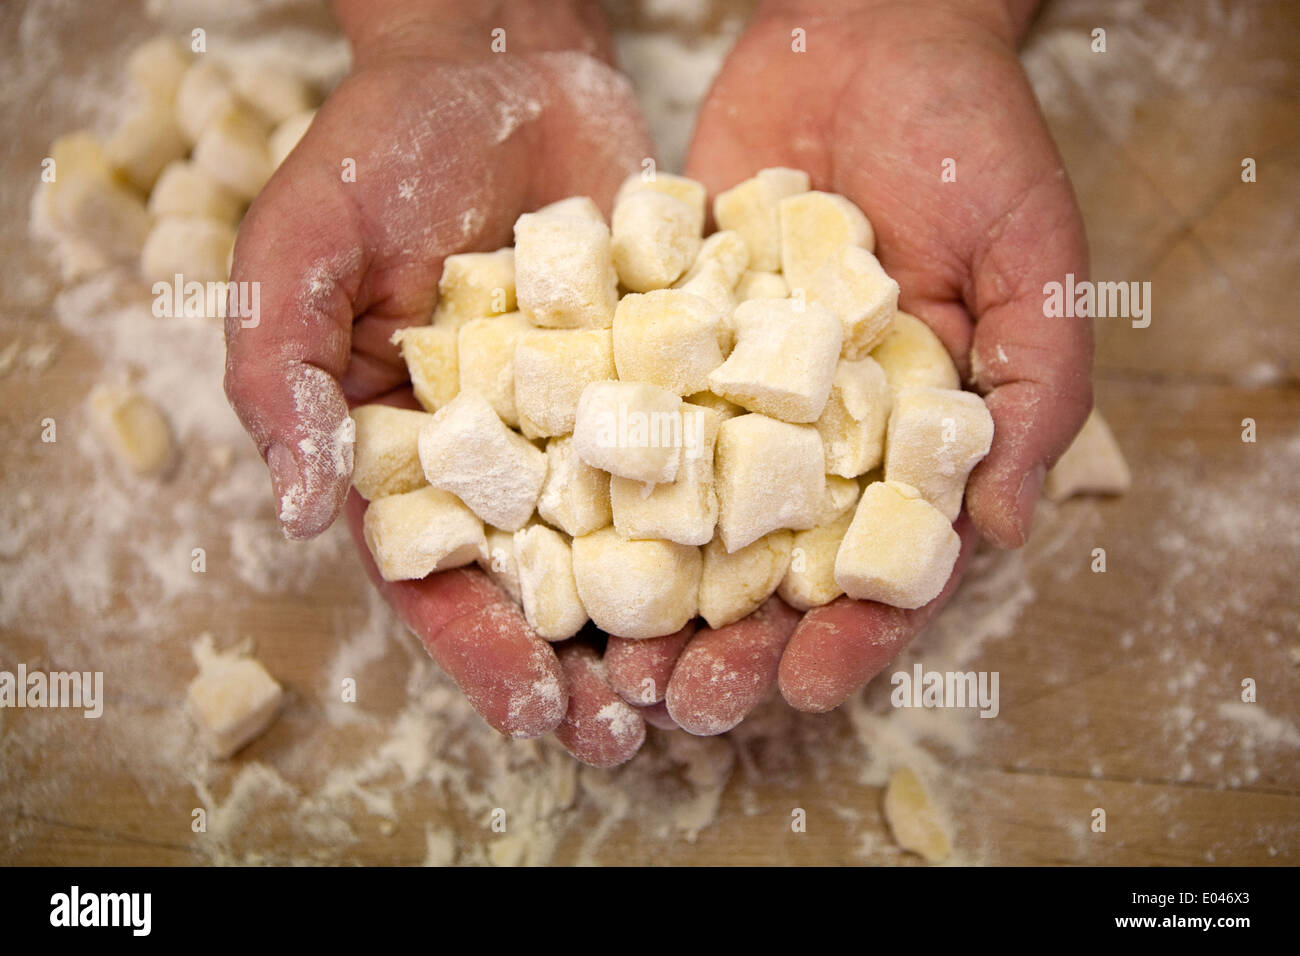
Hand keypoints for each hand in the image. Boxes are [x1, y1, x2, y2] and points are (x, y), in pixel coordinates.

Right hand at [223, 0, 658, 761]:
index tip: (535, 707)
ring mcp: (589, 420)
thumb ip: (282, 372)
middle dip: (582, 662)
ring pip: (628, 538)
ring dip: (665, 616)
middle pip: (539, 582)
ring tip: (713, 678)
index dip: (479, 648)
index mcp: (406, 455)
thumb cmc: (378, 147)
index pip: (435, 576)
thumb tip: (301, 515)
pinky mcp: (662, 374)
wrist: (499, 59)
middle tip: (636, 729)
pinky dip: (728, 509)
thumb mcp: (298, 246)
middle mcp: (503, 456)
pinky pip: (697, 451)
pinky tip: (773, 561)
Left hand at [621, 0, 1091, 727]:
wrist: (868, 31)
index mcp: (911, 445)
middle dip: (735, 642)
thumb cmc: (976, 144)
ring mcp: (738, 395)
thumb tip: (1000, 531)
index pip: (886, 568)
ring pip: (689, 518)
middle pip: (774, 568)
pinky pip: (629, 420)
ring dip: (653, 593)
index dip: (854, 636)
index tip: (808, 686)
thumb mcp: (1035, 262)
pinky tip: (553, 534)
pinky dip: (595, 480)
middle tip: (685, 703)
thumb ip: (1034, 391)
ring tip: (609, 656)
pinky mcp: (669, 343)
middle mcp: (818, 437)